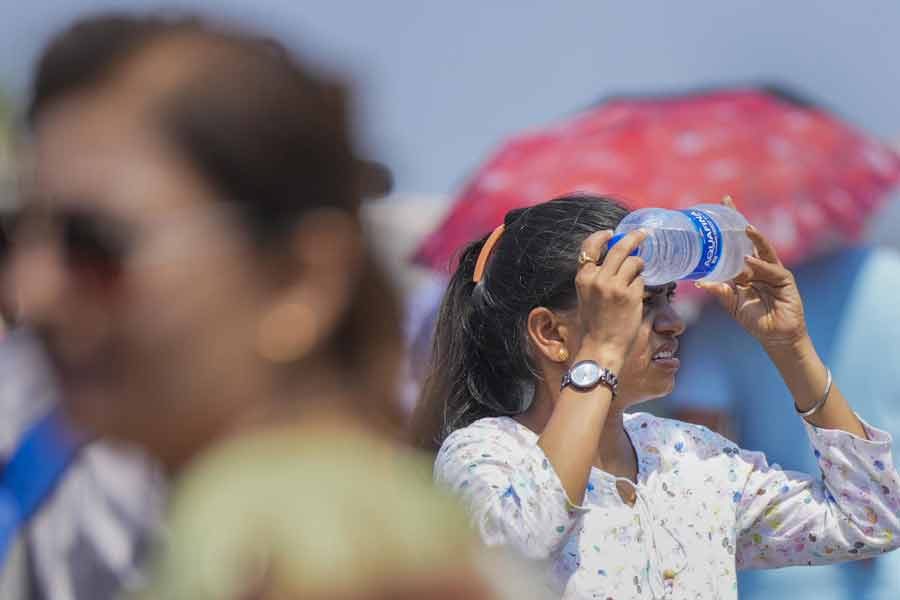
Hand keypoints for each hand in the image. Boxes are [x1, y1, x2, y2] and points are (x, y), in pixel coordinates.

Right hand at [574, 229, 646, 367]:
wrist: (601, 347)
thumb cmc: (595, 326)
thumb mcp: (586, 297)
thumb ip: (596, 279)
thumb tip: (615, 263)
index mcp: (583, 278)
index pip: (589, 247)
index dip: (601, 236)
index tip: (612, 233)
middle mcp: (597, 278)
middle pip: (619, 248)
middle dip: (634, 237)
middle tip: (643, 233)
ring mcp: (615, 285)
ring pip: (634, 262)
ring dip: (639, 266)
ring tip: (638, 276)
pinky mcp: (630, 295)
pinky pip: (641, 280)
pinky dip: (641, 286)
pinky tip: (635, 298)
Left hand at [697, 204, 806, 350]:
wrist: (775, 337)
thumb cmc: (755, 319)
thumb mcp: (732, 303)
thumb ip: (719, 290)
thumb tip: (699, 282)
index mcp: (746, 269)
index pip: (736, 243)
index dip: (728, 226)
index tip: (718, 206)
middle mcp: (759, 265)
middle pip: (749, 239)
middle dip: (739, 221)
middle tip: (728, 203)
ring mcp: (773, 271)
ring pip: (762, 250)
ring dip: (754, 238)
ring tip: (744, 228)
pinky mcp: (784, 280)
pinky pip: (770, 270)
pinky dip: (759, 266)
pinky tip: (749, 261)